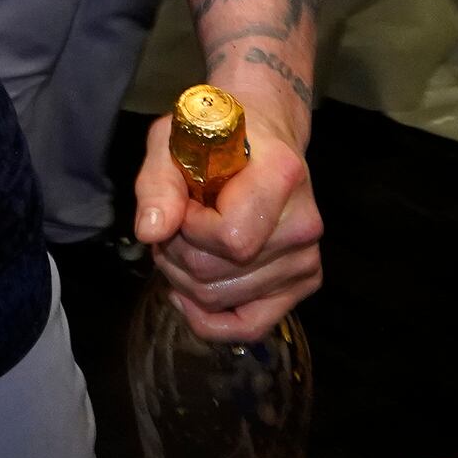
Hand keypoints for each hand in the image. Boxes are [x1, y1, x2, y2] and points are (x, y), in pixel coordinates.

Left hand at [132, 105, 322, 342]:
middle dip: (174, 254)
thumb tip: (150, 232)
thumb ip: (158, 183)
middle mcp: (303, 224)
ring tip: (182, 242)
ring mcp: (307, 258)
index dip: (187, 228)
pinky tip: (187, 296)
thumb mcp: (171, 140)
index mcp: (280, 176)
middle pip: (217, 273)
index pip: (229, 237)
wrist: (261, 132)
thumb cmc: (212, 133)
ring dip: (184, 279)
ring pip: (222, 300)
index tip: (179, 204)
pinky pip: (251, 325)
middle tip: (170, 224)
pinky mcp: (304, 281)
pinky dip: (211, 319)